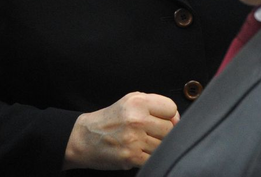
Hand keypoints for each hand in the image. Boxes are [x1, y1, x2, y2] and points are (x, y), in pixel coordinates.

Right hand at [62, 92, 179, 169]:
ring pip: (163, 145)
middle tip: (149, 133)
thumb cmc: (110, 119)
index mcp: (137, 102)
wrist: (84, 138)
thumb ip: (154, 104)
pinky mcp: (131, 157)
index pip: (171, 108)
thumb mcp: (129, 101)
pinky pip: (154, 158)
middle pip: (170, 129)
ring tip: (142, 142)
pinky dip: (149, 157)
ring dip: (156, 146)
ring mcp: (134, 139)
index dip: (169, 115)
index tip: (161, 120)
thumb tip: (177, 119)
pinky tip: (139, 152)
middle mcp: (136, 119)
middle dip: (162, 133)